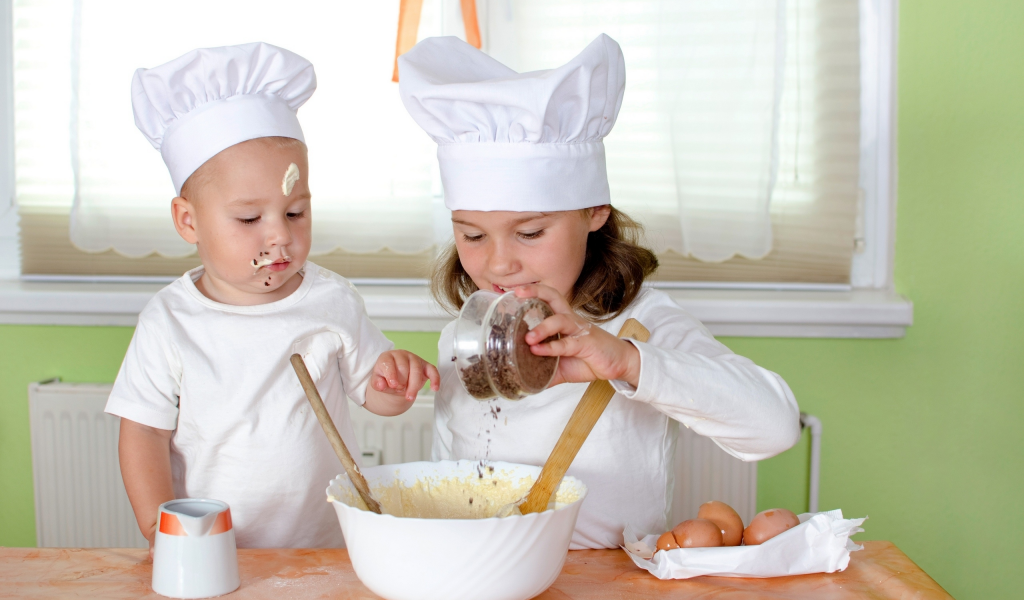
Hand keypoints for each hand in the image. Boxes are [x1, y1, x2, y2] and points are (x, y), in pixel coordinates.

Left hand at [370, 350, 439, 401]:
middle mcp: (401, 355)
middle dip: (402, 382)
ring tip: (410, 397)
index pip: (389, 363)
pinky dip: (435, 379)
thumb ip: (377, 384)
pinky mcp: (425, 366)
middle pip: (404, 367)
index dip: (391, 374)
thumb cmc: (386, 379)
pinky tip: (434, 388)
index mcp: (387, 357)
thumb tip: (381, 385)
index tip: (393, 385)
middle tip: (399, 391)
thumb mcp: (378, 382)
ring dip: (414, 385)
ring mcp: (414, 359)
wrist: (396, 380)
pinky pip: (432, 370)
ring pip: (417, 370)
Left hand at [514, 284, 641, 387]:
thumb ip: (542, 371)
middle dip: (536, 292)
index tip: (514, 291)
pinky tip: (538, 351)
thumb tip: (522, 380)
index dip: (533, 292)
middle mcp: (571, 320)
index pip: (548, 299)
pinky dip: (551, 348)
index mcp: (564, 320)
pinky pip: (567, 343)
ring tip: (527, 338)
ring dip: (542, 328)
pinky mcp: (587, 343)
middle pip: (554, 297)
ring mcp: (579, 330)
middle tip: (518, 293)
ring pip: (559, 320)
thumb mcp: (561, 367)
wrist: (618, 364)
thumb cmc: (589, 359)